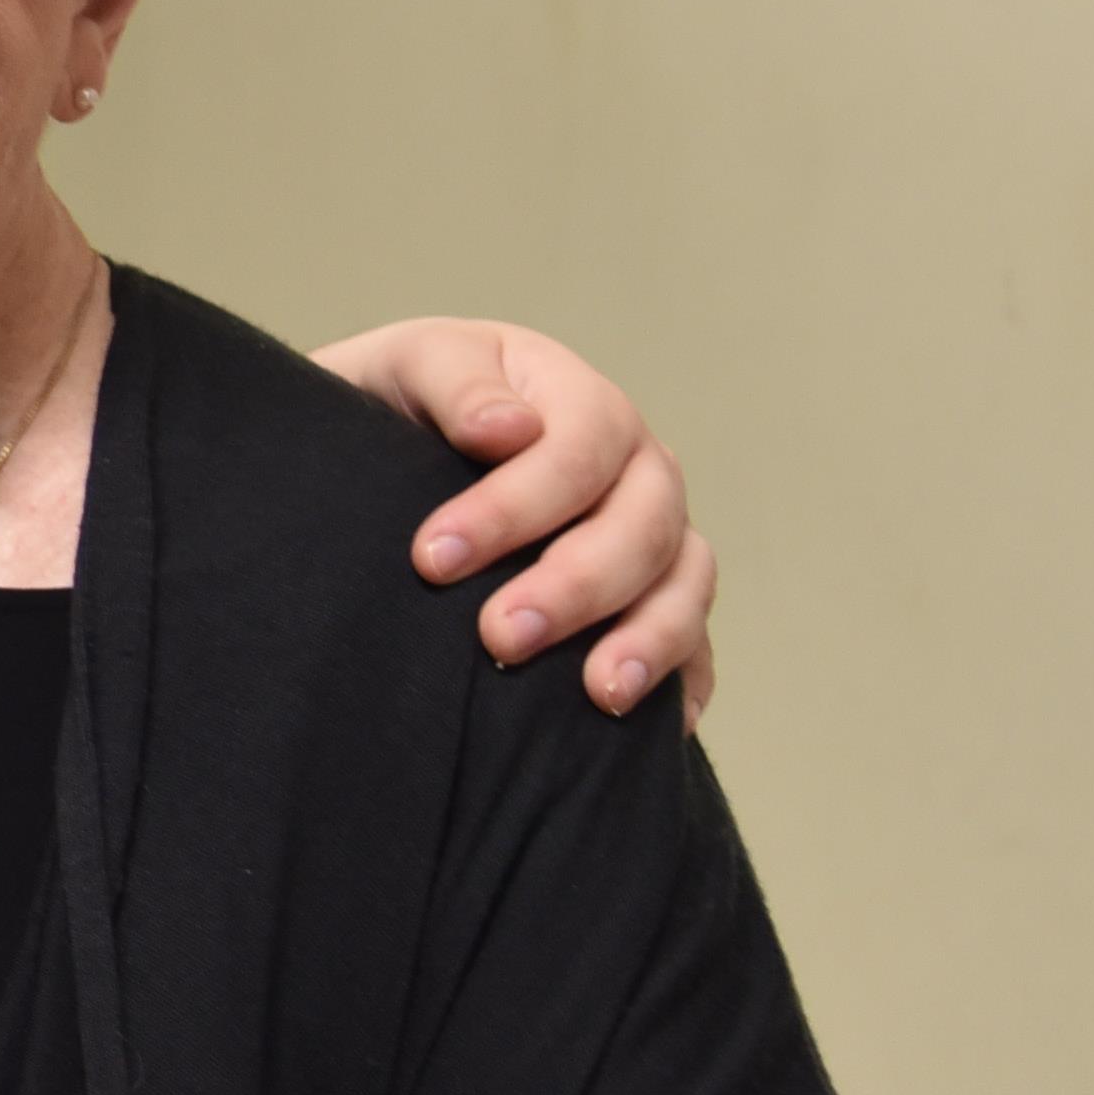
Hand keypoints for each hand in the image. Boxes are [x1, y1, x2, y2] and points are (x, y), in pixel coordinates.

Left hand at [306, 318, 718, 724]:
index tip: (432, 558)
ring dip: (649, 641)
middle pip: (642, 526)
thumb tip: (507, 431)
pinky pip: (697, 645)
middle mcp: (637, 470)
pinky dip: (685, 682)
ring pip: (686, 586)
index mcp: (582, 403)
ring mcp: (657, 538)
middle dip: (575, 586)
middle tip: (499, 637)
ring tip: (599, 695)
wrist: (396, 446)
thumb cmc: (406, 402)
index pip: (577, 450)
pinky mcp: (657, 601)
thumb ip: (455, 384)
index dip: (513, 507)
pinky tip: (660, 727)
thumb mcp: (411, 367)